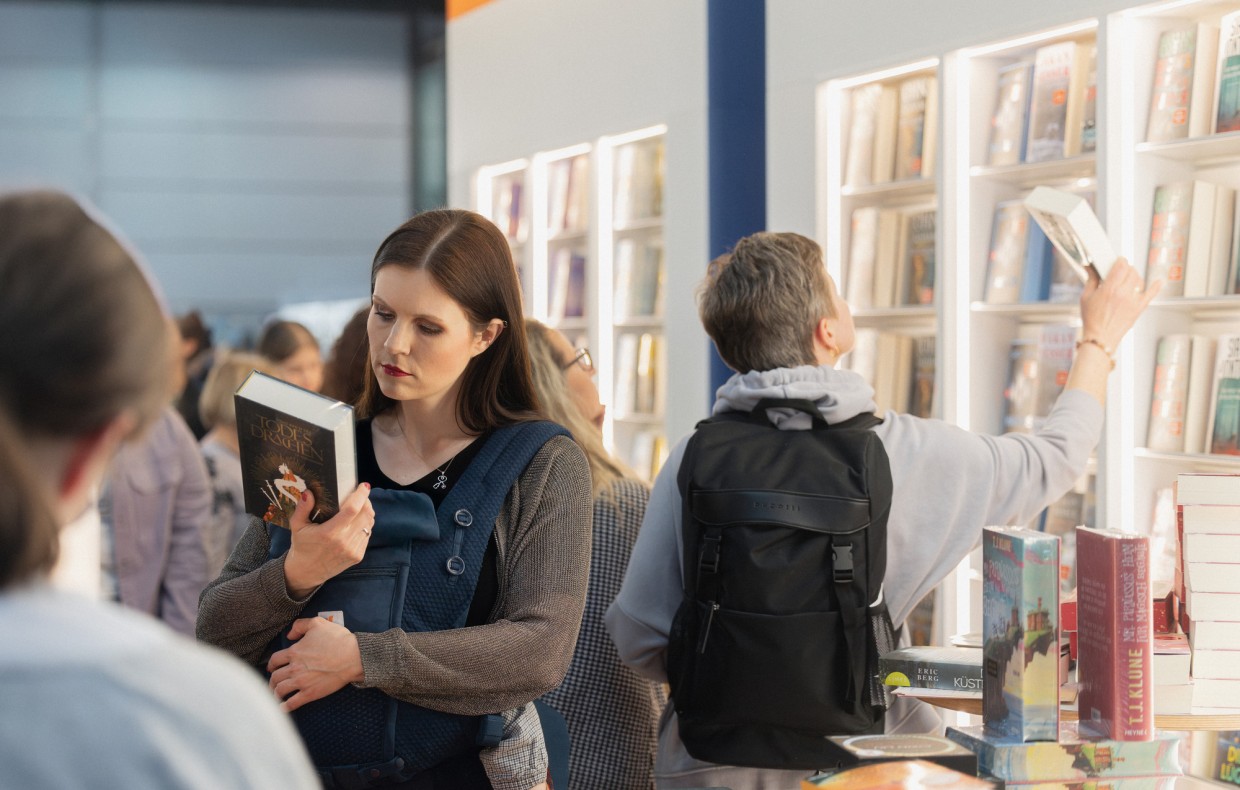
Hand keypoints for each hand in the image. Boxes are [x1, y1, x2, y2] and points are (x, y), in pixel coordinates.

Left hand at [267, 616, 363, 712]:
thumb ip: (300, 625)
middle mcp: (294, 668)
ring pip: (280, 690)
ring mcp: (301, 682)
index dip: (271, 665)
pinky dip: (284, 707)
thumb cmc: (338, 639)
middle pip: (275, 677)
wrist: (353, 657)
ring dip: (275, 694)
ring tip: (276, 696)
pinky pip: (292, 703)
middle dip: (271, 681)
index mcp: (294, 652)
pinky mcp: (310, 693)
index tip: (272, 668)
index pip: (274, 660)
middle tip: (273, 684)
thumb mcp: (318, 624)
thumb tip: (289, 635)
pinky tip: (282, 708)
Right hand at [283, 483, 374, 597]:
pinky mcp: (358, 556)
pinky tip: (356, 522)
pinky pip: (367, 535)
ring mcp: (353, 550)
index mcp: (329, 533)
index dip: (361, 496)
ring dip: (367, 513)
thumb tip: (309, 492)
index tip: (364, 486)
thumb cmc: (301, 546)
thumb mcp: (297, 526)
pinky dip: (365, 525)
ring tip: (359, 507)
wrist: (306, 572)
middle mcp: (344, 542)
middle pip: (365, 514)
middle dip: (366, 501)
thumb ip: (303, 508)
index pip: (352, 510)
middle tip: (360, 495)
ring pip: (369, 524)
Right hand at [1079, 257, 1159, 350]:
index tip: (1118, 261)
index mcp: (1109, 289)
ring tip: (1129, 279)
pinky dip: (1156, 287)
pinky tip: (1159, 282)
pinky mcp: (1139, 308)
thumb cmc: (1092, 321)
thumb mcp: (1086, 297)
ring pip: (1139, 280)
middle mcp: (1123, 293)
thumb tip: (1091, 269)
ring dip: (1135, 276)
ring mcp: (1133, 300)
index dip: (1120, 260)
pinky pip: (1151, 294)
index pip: (1121, 266)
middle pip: (1131, 271)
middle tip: (1122, 270)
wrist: (1100, 338)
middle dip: (1127, 268)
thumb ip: (1091, 280)